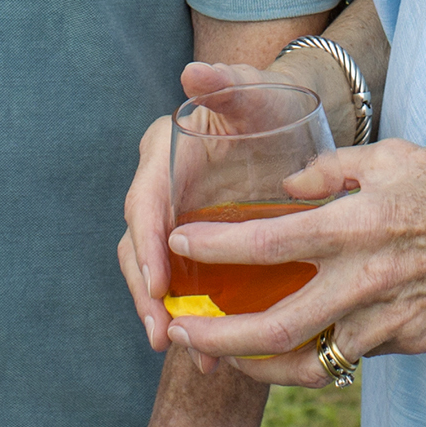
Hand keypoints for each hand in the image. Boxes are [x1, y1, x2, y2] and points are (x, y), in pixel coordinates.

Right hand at [120, 59, 282, 346]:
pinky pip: (184, 286)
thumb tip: (192, 71)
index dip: (145, 244)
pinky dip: (192, 319)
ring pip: (156, 273)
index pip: (144, 202)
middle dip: (146, 293)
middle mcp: (161, 190)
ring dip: (163, 314)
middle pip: (138, 248)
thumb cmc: (268, 100)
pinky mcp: (195, 246)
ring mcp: (176, 221)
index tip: (158, 283)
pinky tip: (211, 355)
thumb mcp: (252, 88)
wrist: (287, 121)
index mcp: (164, 153)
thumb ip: (224, 81)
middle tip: (162, 334)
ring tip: (182, 351)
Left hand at [158, 140, 425, 386]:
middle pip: (274, 329)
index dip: (214, 249)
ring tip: (227, 355)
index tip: (177, 246)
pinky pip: (354, 353)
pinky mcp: (414, 342)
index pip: (266, 245)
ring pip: (311, 362)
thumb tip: (282, 192)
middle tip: (180, 335)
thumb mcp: (387, 156)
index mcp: (357, 226)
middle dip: (216, 339)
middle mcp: (369, 281)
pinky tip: (300, 337)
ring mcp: (393, 321)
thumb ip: (326, 171)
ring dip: (260, 363)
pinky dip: (321, 349)